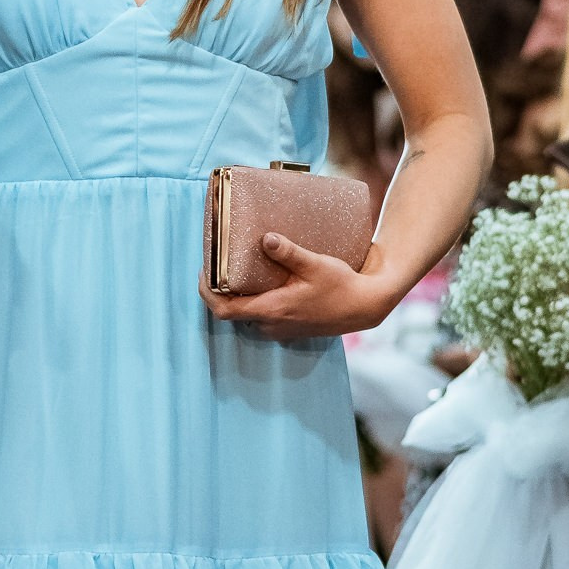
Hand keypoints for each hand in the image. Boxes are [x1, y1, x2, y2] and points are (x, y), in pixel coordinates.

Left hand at [202, 236, 398, 345]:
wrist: (364, 307)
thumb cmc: (341, 286)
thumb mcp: (315, 264)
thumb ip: (288, 253)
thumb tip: (266, 239)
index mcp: (272, 310)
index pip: (224, 310)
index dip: (207, 293)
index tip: (204, 273)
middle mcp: (271, 325)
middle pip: (231, 312)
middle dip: (221, 291)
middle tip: (219, 266)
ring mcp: (280, 330)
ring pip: (246, 315)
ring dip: (239, 296)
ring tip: (238, 270)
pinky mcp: (289, 329)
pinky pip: (261, 317)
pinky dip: (255, 301)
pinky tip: (262, 282)